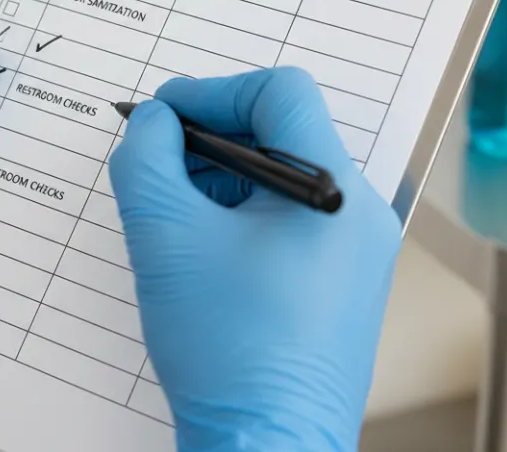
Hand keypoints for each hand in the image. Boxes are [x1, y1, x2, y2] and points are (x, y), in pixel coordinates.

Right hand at [108, 68, 400, 451]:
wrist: (268, 448)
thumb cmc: (230, 353)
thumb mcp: (167, 238)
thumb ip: (147, 160)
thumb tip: (153, 125)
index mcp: (333, 189)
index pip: (280, 92)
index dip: (213, 92)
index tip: (166, 117)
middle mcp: (359, 213)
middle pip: (283, 134)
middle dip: (211, 141)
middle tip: (161, 167)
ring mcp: (357, 252)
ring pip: (285, 180)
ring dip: (224, 182)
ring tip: (176, 218)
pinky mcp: (342, 285)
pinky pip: (294, 223)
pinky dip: (244, 219)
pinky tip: (204, 253)